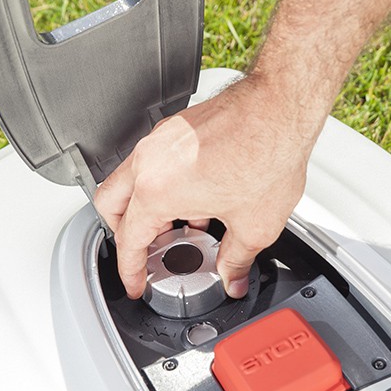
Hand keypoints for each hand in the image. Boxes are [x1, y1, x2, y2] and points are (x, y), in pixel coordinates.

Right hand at [94, 74, 323, 299]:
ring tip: (174, 227)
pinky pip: (150, 161)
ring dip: (142, 207)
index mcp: (158, 191)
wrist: (280, 108)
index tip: (136, 282)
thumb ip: (236, 259)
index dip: (130, 270)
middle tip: (142, 252)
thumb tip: (233, 276)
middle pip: (110, 204)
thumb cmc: (267, 153)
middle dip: (121, 233)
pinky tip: (193, 196)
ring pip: (128, 179)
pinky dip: (159, 183)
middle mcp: (150, 162)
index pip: (129, 239)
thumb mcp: (254, 226)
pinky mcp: (174, 127)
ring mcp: (159, 140)